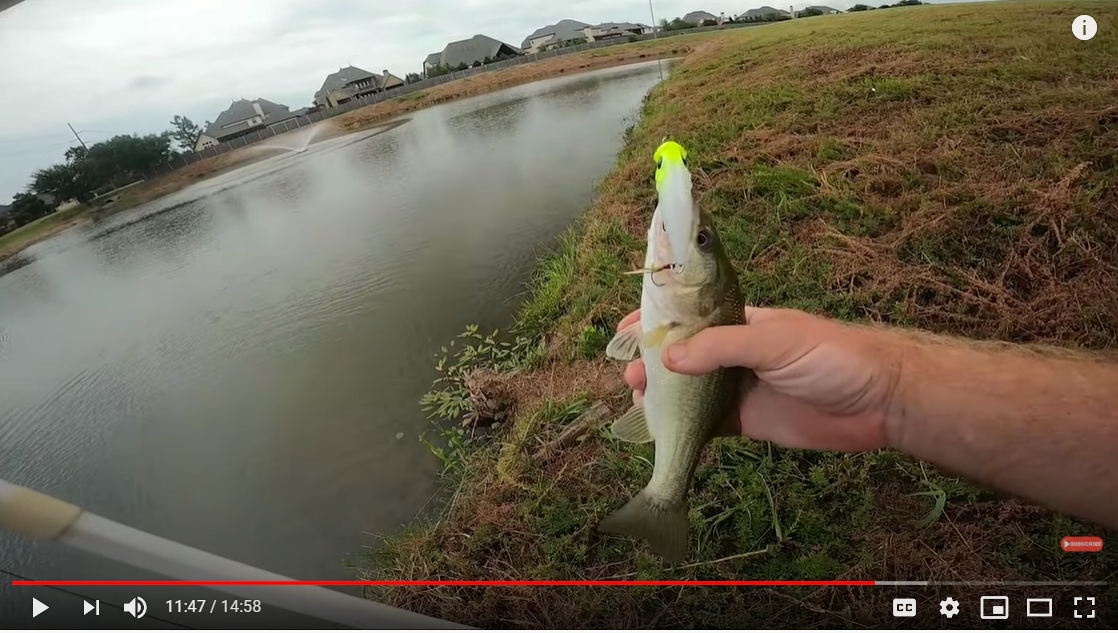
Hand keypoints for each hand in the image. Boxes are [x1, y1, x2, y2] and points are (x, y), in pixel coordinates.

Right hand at [618, 307, 902, 451]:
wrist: (878, 401)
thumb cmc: (830, 356)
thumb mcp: (772, 341)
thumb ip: (720, 347)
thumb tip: (669, 358)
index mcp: (740, 321)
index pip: (689, 315)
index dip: (656, 319)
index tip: (624, 330)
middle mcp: (735, 352)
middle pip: (682, 354)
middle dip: (652, 362)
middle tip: (630, 376)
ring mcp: (740, 387)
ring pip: (690, 390)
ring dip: (664, 395)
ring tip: (641, 403)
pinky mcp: (748, 421)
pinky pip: (708, 422)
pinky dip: (684, 427)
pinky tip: (662, 431)